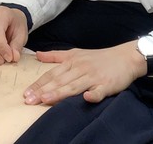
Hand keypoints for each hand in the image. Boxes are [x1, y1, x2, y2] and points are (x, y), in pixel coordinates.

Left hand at [22, 42, 145, 105]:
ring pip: (74, 86)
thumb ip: (56, 55)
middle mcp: (80, 69)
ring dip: (60, 93)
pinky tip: (86, 98)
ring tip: (46, 99)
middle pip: (59, 81)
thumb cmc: (99, 57)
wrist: (125, 57)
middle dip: (43, 90)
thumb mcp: (76, 52)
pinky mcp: (106, 84)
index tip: (26, 93)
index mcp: (72, 62)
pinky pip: (99, 90)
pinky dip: (93, 94)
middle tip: (29, 100)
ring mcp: (93, 77)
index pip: (52, 74)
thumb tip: (37, 55)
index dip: (39, 83)